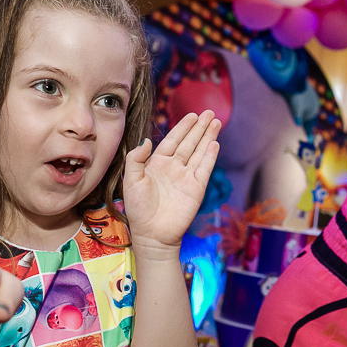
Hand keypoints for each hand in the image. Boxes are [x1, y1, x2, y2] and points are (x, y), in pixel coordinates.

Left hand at [123, 111, 221, 253]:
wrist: (152, 234)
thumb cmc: (138, 209)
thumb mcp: (130, 180)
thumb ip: (136, 159)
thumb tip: (147, 140)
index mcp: (157, 164)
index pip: (172, 140)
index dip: (182, 127)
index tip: (192, 115)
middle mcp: (174, 168)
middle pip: (189, 142)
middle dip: (199, 127)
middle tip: (209, 113)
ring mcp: (186, 177)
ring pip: (199, 152)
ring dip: (207, 137)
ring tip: (216, 122)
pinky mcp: (196, 188)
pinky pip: (204, 168)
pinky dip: (210, 156)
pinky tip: (215, 143)